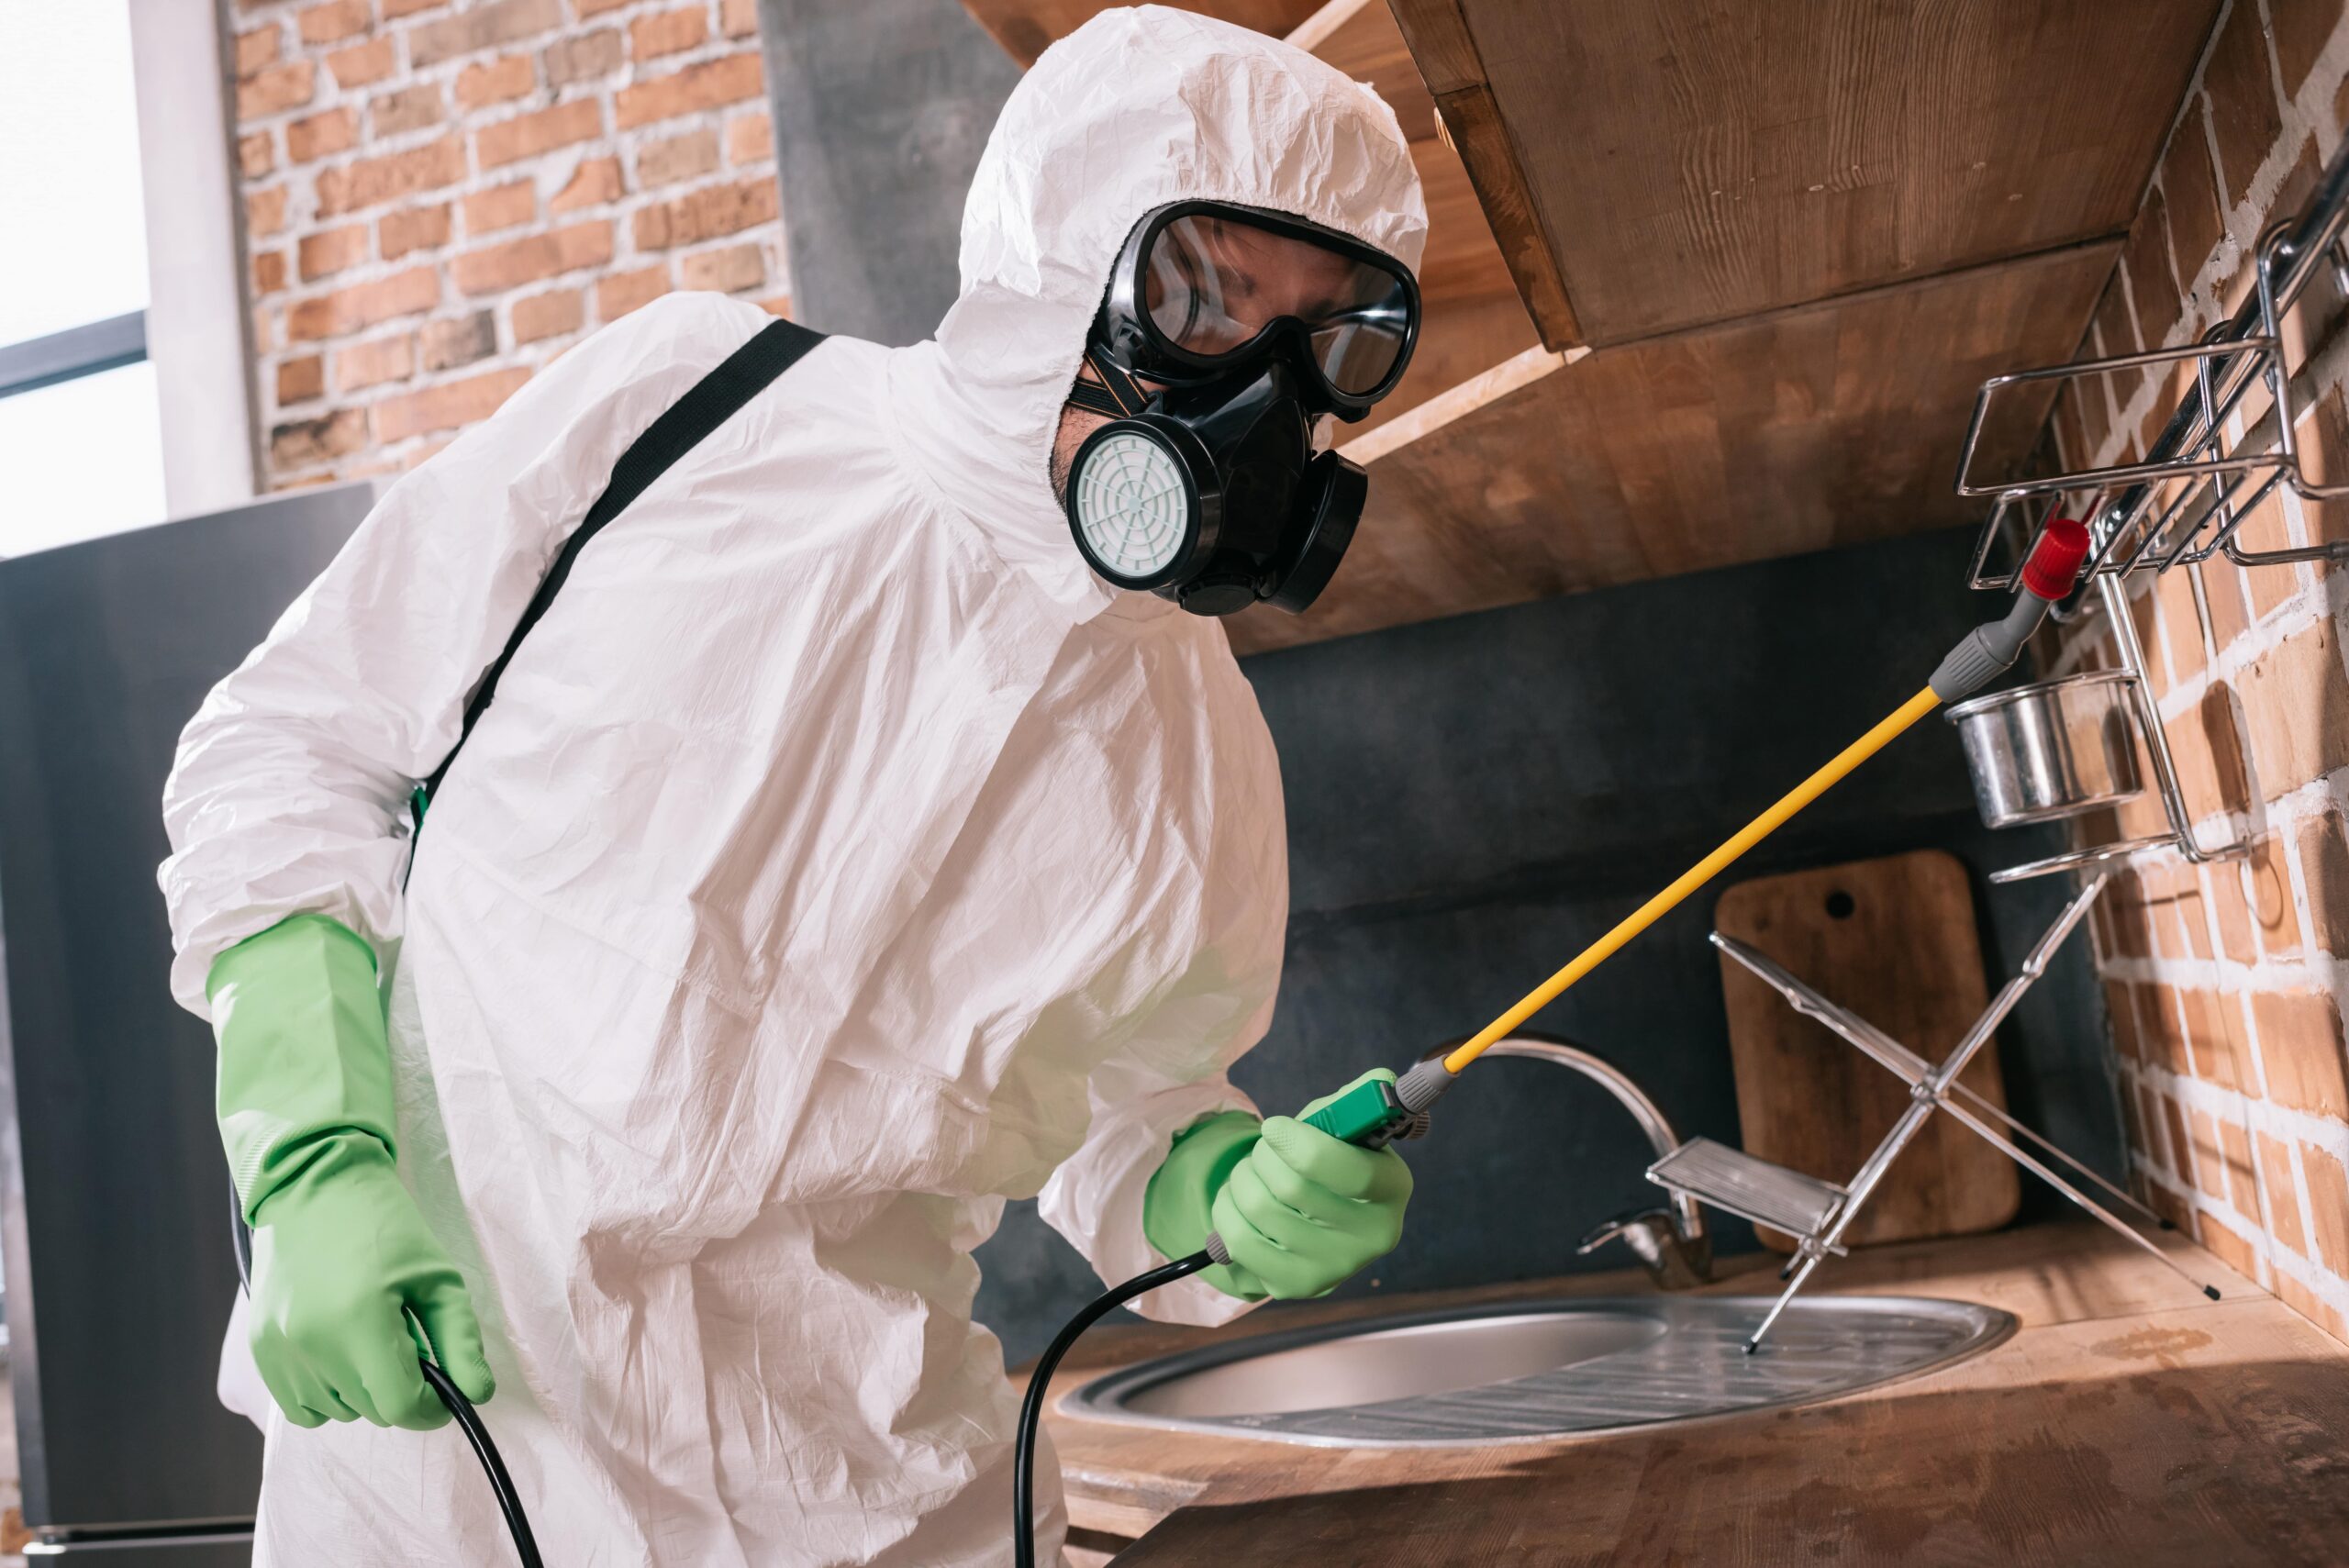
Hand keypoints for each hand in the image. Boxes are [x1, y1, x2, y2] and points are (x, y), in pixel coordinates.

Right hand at [246, 1135, 493, 1429]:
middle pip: (373, 1411)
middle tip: (406, 1339)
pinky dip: (327, 1395)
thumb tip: (477, 1395)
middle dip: (401, 1387)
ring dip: (363, 1391)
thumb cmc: (386, 1227)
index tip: (443, 1387)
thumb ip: (460, 1341)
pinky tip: (340, 1353)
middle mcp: (312, 1344)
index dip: (432, 1407)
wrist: (315, 1189)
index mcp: (360, 1322)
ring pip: (339, 1412)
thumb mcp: (437, 1278)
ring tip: (370, 1336)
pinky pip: (301, 1408)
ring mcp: (280, 1351)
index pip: (401, 1407)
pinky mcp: (260, 1351)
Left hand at [1210, 1069, 1412, 1298]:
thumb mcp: (1348, 1123)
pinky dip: (1226, 1209)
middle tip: (1264, 1147)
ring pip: (1259, 1209)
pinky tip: (1239, 1201)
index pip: (1349, 1172)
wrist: (1316, 1214)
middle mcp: (1372, 1236)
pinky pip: (1238, 1241)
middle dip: (1263, 1155)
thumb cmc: (1331, 1157)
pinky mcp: (1295, 1285)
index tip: (1274, 1126)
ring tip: (1251, 1172)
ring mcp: (1334, 1268)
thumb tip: (1379, 1082)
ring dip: (1242, 1178)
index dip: (1300, 1143)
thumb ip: (1360, 1098)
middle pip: (1291, 1188)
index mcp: (1393, 1188)